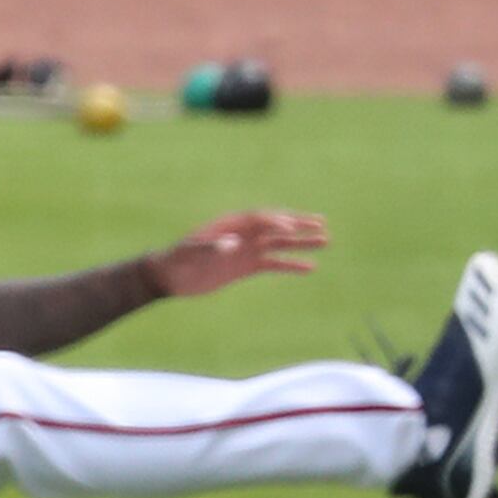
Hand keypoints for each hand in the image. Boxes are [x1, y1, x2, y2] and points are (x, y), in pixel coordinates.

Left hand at [149, 210, 326, 298]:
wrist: (171, 277)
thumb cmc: (178, 260)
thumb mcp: (191, 253)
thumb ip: (210, 247)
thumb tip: (232, 245)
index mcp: (232, 224)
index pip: (259, 219)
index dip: (274, 222)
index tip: (289, 227)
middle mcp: (244, 233)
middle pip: (276, 226)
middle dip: (299, 225)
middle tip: (322, 225)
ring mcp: (248, 249)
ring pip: (280, 243)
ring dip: (302, 243)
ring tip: (325, 241)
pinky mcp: (247, 266)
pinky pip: (273, 264)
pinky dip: (290, 265)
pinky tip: (309, 267)